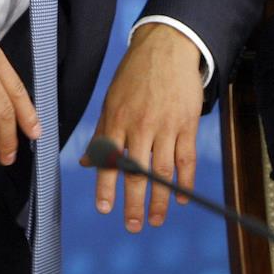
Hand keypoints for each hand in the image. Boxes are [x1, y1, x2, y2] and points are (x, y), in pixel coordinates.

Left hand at [80, 22, 203, 231]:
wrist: (167, 47)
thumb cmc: (135, 74)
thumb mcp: (111, 100)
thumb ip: (101, 134)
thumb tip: (86, 164)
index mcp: (117, 120)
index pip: (110, 161)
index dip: (107, 187)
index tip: (105, 209)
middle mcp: (140, 126)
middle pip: (137, 172)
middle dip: (134, 203)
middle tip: (133, 226)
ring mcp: (166, 125)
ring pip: (163, 171)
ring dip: (160, 199)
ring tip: (157, 219)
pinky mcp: (187, 123)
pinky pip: (186, 157)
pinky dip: (185, 180)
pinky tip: (181, 197)